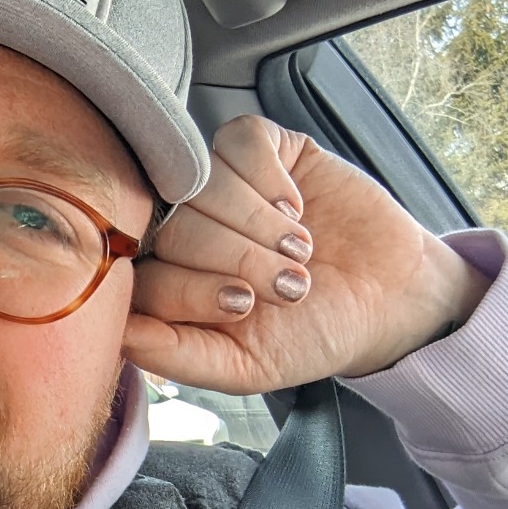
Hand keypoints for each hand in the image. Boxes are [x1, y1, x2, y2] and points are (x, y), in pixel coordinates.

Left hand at [123, 115, 490, 393]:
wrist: (390, 299)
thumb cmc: (312, 335)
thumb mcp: (244, 366)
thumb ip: (176, 355)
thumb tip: (118, 336)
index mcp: (171, 284)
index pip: (144, 273)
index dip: (191, 287)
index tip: (244, 307)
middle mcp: (186, 232)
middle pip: (174, 225)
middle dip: (236, 258)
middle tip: (287, 284)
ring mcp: (220, 186)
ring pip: (205, 182)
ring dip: (258, 222)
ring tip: (300, 250)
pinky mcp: (260, 150)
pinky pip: (239, 142)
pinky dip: (270, 177)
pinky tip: (297, 206)